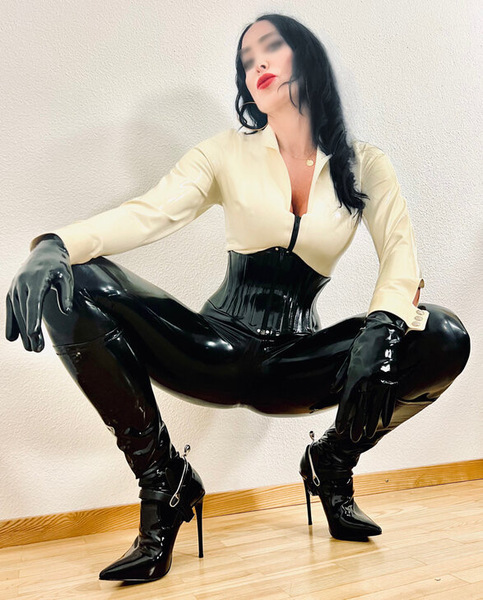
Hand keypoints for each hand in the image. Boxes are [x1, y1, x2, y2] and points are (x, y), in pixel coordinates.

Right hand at [5, 234, 73, 351]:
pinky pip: (11, 308)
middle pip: (25, 311)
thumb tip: (66, 311)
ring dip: (22, 331)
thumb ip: (66, 293)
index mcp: (36, 279)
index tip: (33, 334)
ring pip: (17, 312)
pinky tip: (12, 337)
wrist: (46, 251)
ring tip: (30, 348)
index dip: (32, 318)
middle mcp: (22, 283)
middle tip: (36, 349)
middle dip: (29, 331)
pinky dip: (11, 322)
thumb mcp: (66, 277)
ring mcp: (16, 286)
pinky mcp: (14, 290)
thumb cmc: (59, 265)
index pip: (33, 302)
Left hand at [329, 311, 406, 441]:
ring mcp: (381, 381)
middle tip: (352, 438)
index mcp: (355, 376)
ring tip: (366, 434)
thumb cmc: (365, 342)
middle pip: (360, 409)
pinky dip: (386, 412)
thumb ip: (341, 375)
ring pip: (375, 408)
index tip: (340, 428)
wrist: (385, 330)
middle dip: (355, 425)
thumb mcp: (349, 357)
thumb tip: (334, 389)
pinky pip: (389, 400)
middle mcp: (367, 381)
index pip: (346, 402)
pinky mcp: (393, 379)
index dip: (343, 417)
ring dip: (370, 423)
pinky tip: (383, 421)